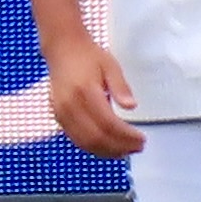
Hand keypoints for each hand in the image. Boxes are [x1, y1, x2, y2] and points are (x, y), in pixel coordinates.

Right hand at [44, 36, 143, 157]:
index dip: (126, 136)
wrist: (62, 50)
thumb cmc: (88, 57)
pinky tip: (109, 147)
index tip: (141, 139)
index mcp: (85, 91)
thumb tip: (131, 106)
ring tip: (127, 151)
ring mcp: (62, 112)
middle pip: (97, 137)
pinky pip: (76, 139)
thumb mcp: (111, 66)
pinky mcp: (58, 117)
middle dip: (120, 147)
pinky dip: (94, 148)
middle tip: (138, 147)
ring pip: (85, 142)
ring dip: (108, 151)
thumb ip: (121, 87)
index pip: (108, 123)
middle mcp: (70, 105)